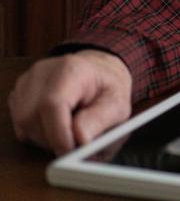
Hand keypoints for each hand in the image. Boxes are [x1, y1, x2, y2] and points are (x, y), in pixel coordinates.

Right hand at [8, 50, 131, 155]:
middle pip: (33, 118)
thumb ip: (100, 121)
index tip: (69, 151)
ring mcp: (27, 82)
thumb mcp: (117, 103)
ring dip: (44, 137)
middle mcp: (43, 73)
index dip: (57, 134)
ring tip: (68, 129)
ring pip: (23, 123)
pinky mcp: (19, 93)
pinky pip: (20, 123)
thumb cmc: (107, 86)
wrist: (98, 72)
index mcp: (71, 70)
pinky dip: (36, 131)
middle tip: (74, 141)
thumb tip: (80, 139)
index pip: (51, 105)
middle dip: (53, 139)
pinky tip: (54, 124)